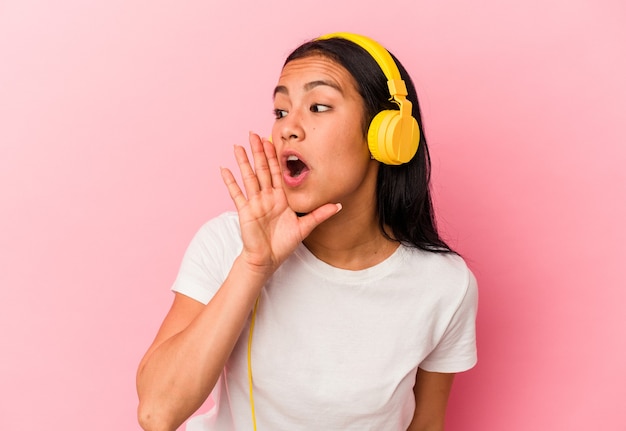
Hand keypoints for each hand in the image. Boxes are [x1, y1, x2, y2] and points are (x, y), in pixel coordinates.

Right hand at [220, 133, 340, 276]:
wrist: (267, 259)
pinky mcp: (245, 211)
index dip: (275, 156)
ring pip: (249, 177)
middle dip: (258, 152)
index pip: (278, 172)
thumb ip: (320, 214)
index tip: (273, 140)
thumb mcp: (304, 227)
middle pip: (262, 169)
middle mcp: (267, 196)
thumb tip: (339, 205)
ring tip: (238, 146)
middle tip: (254, 134)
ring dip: (243, 161)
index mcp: (281, 197)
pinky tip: (224, 169)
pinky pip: (236, 194)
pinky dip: (230, 182)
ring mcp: (255, 202)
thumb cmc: (283, 244)